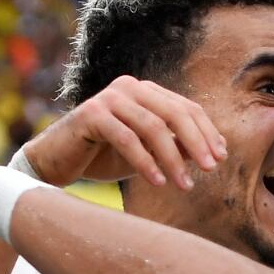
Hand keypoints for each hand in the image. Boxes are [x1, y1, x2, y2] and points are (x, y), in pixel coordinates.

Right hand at [20, 75, 225, 188]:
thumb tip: (215, 150)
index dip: (206, 132)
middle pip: (175, 112)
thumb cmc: (100, 157)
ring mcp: (109, 98)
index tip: (220, 158)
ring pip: (153, 127)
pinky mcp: (91, 114)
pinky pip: (127, 139)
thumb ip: (174, 146)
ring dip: (173, 158)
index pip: (185, 107)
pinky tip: (158, 182)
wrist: (53, 163)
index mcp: (144, 91)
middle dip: (197, 142)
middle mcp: (128, 87)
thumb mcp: (146, 152)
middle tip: (210, 169)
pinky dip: (145, 162)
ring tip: (184, 185)